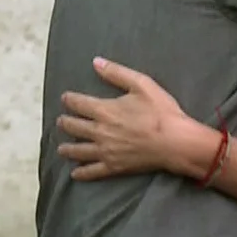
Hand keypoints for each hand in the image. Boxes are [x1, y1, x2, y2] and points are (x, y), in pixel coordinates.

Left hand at [58, 58, 202, 179]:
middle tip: (61, 121)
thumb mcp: (142, 84)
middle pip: (74, 127)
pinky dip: (81, 173)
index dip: (69, 100)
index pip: (78, 103)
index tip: (65, 98)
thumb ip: (117, 73)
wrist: (175, 141)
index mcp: (105, 110)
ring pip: (78, 150)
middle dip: (65, 123)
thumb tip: (96, 62)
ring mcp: (105, 151)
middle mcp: (99, 131)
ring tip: (62, 148)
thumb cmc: (161, 112)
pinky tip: (75, 173)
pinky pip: (92, 171)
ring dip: (67, 148)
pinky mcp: (114, 167)